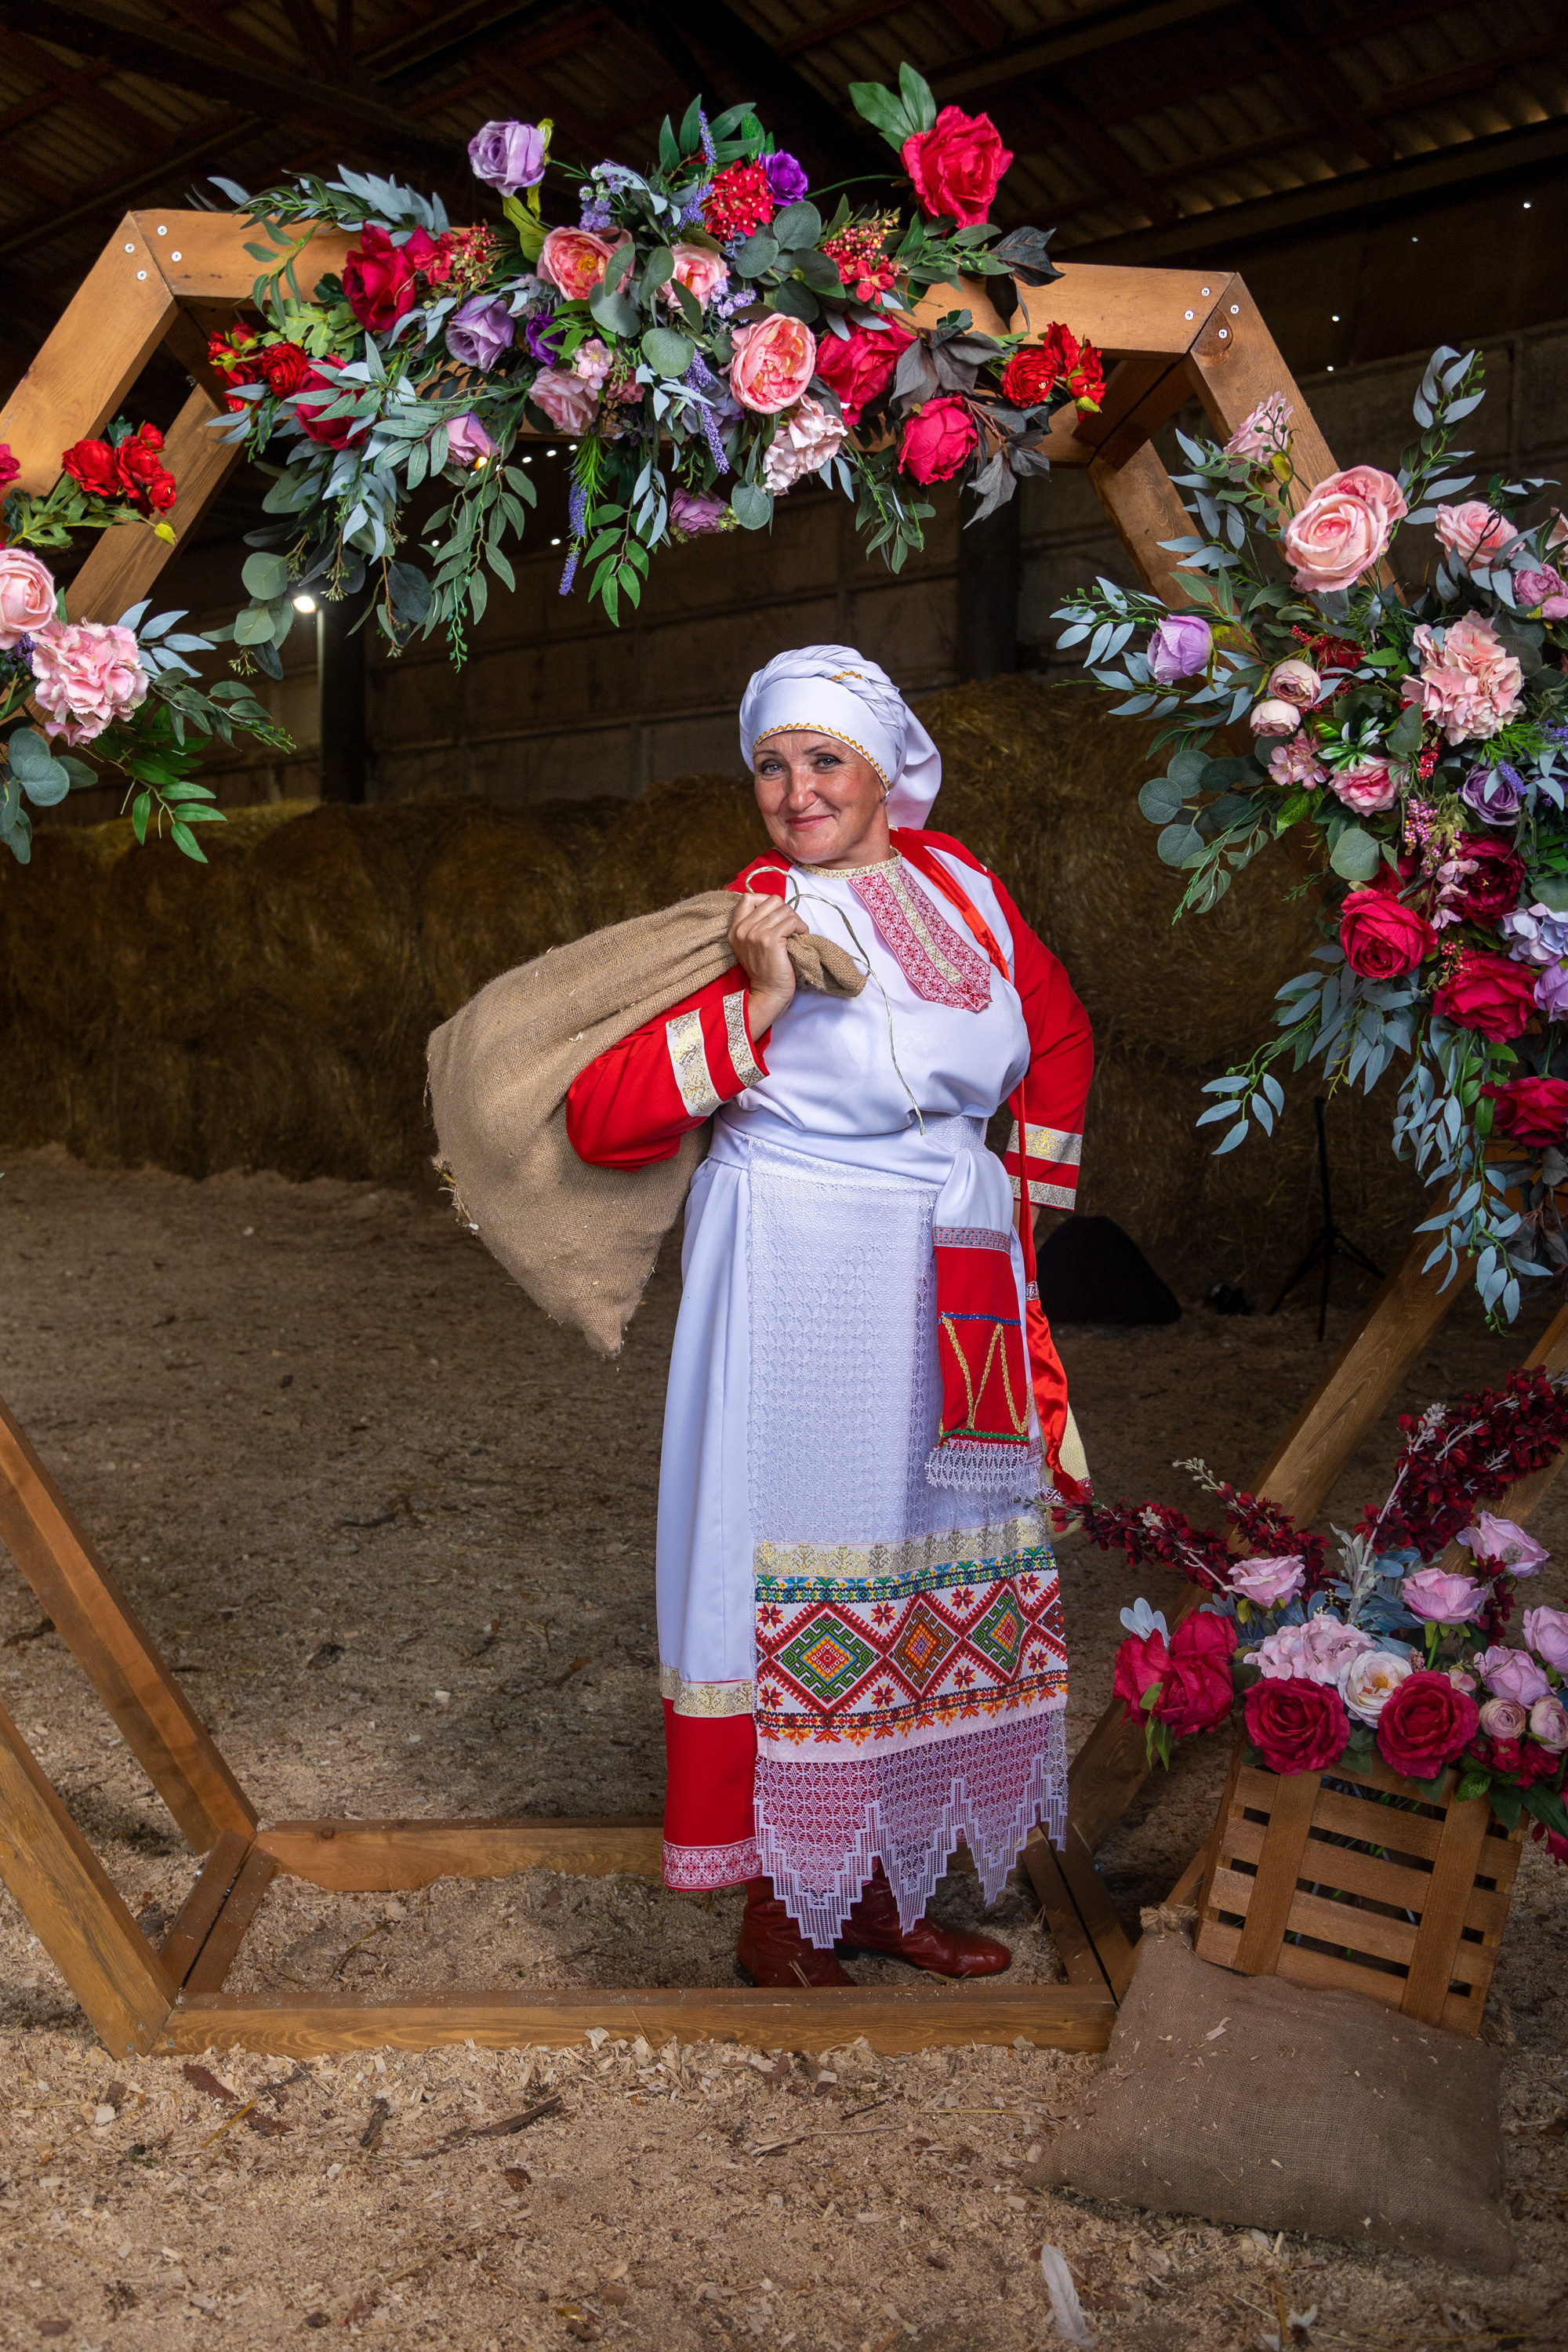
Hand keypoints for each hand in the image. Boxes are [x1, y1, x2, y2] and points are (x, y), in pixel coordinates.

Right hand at [729, 891, 806, 1039]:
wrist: (768, 993)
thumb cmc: (766, 970)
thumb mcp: (750, 945)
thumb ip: (755, 924)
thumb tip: (777, 905)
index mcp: (735, 929)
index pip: (748, 897)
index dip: (766, 900)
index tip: (776, 914)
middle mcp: (742, 929)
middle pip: (772, 900)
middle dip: (786, 911)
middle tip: (790, 927)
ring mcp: (755, 933)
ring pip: (784, 909)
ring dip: (796, 920)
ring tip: (796, 933)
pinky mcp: (770, 940)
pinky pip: (791, 921)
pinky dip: (800, 927)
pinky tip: (800, 937)